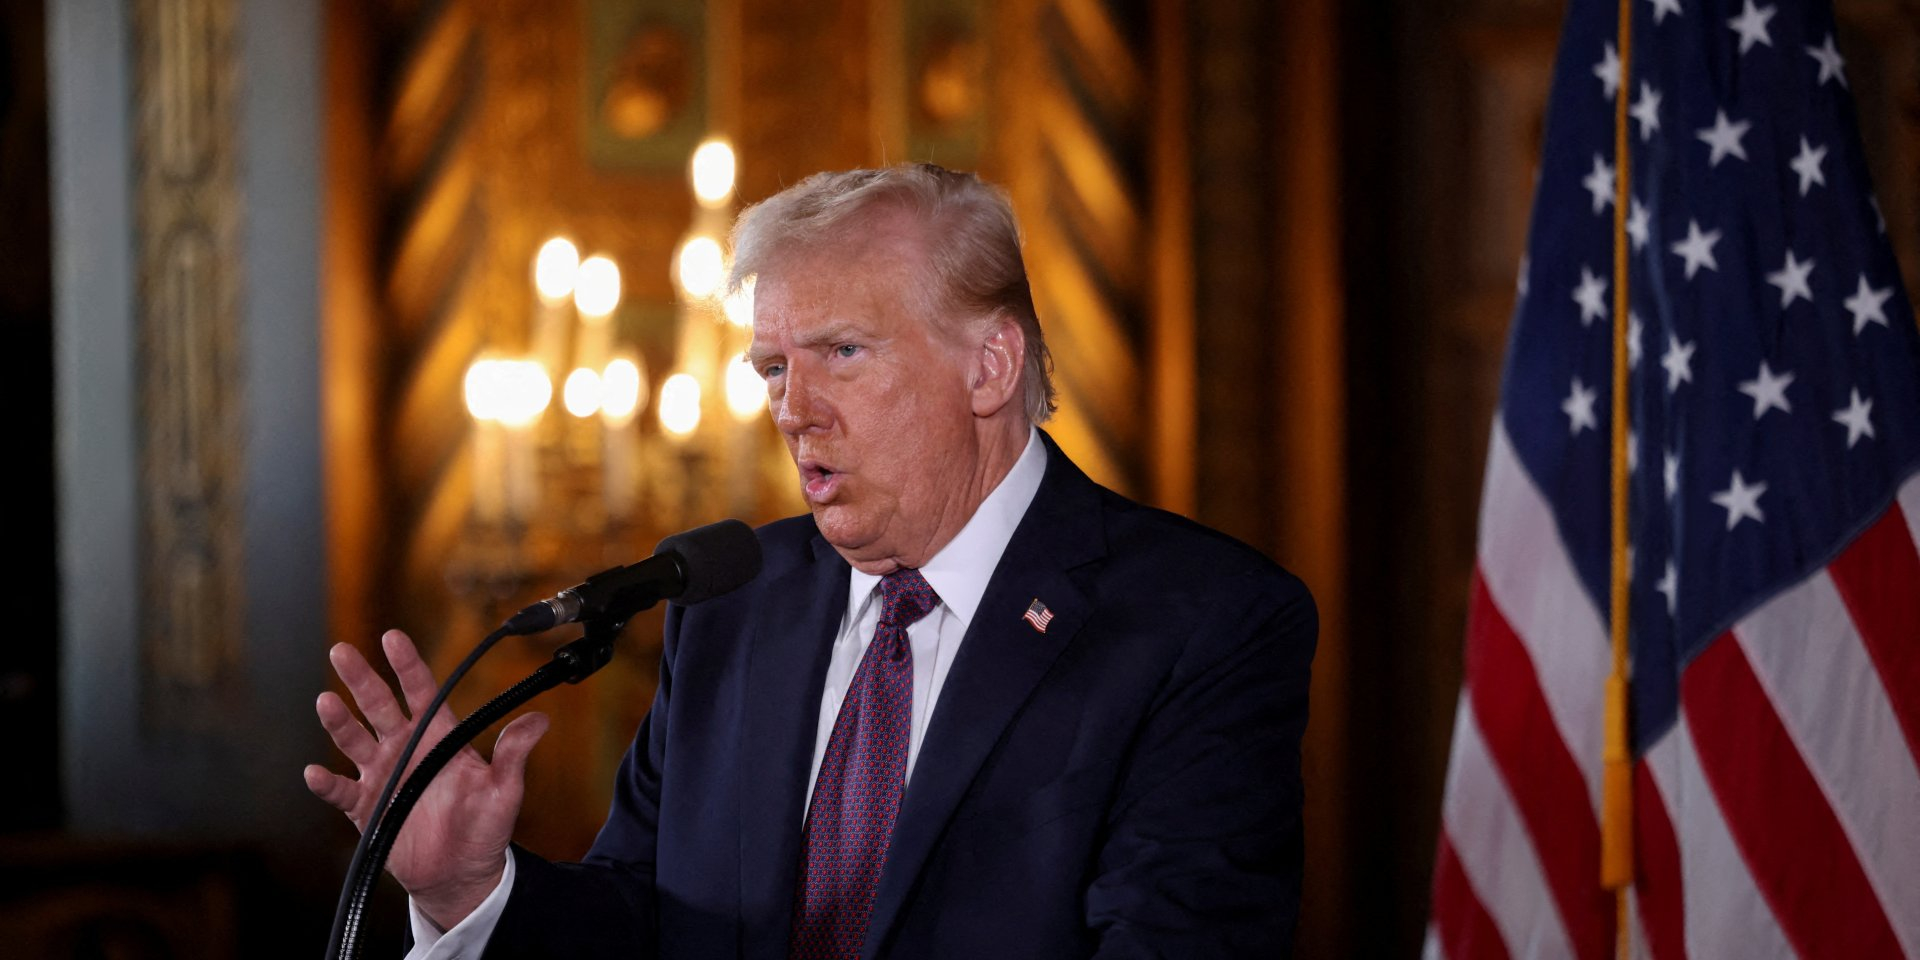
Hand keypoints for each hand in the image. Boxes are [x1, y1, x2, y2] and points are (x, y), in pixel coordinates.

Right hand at [304, 629, 549, 928]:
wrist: (460, 873)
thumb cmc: (484, 826)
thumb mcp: (504, 789)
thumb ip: (513, 754)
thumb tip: (540, 721)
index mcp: (438, 736)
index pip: (420, 692)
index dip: (406, 665)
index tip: (392, 638)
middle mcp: (405, 749)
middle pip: (379, 706)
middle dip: (361, 679)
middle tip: (342, 651)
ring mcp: (381, 776)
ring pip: (354, 741)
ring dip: (340, 722)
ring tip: (327, 702)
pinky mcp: (365, 808)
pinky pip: (342, 791)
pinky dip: (327, 783)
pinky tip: (315, 773)